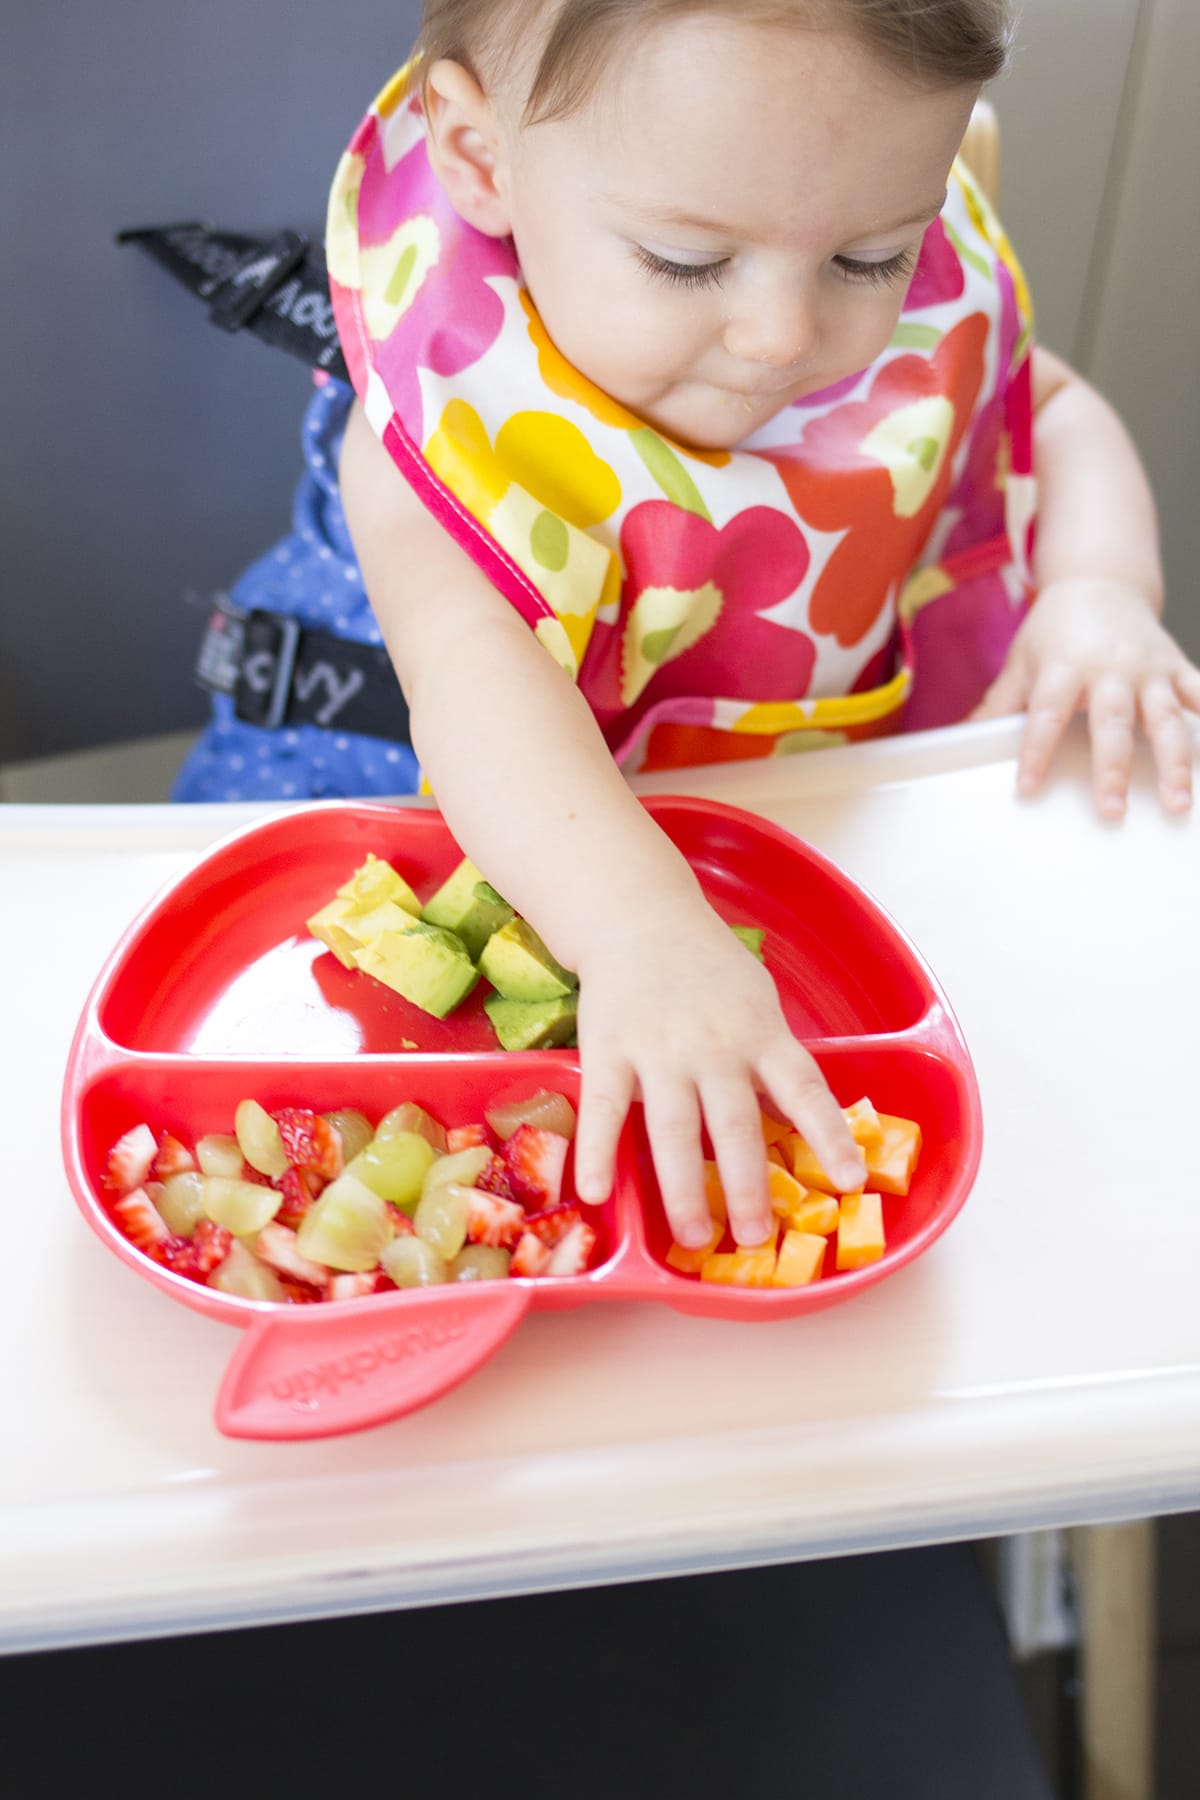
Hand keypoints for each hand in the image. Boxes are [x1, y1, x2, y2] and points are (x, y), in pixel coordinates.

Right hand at [570, 897, 865, 1249]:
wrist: (638, 916)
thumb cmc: (707, 968)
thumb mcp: (757, 1002)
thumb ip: (772, 1058)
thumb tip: (801, 1122)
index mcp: (760, 1034)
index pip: (805, 1090)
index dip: (830, 1136)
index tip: (851, 1181)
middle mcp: (714, 1046)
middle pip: (735, 1124)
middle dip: (747, 1186)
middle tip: (755, 1237)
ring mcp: (659, 1050)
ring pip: (674, 1129)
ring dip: (684, 1188)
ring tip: (694, 1236)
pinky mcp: (609, 1050)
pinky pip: (603, 1110)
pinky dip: (598, 1153)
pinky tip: (597, 1194)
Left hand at [971, 578, 1199, 817]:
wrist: (1100, 582)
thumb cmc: (1055, 629)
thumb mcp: (1021, 660)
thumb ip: (998, 703)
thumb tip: (958, 739)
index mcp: (1064, 665)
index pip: (1047, 713)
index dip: (1036, 750)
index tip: (1029, 787)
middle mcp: (1110, 668)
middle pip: (1112, 721)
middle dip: (1113, 768)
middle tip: (1111, 810)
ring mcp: (1149, 669)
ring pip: (1166, 719)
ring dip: (1175, 762)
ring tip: (1176, 803)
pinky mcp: (1177, 668)